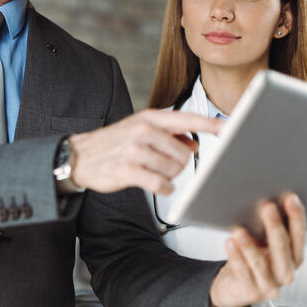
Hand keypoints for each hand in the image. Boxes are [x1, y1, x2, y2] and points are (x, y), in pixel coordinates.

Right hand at [68, 109, 222, 193]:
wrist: (78, 156)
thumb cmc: (112, 144)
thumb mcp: (140, 130)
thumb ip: (169, 134)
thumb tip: (194, 142)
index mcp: (149, 118)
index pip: (186, 119)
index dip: (210, 124)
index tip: (228, 128)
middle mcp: (143, 131)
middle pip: (184, 153)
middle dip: (178, 164)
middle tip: (159, 164)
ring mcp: (135, 150)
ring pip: (173, 170)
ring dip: (167, 177)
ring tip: (150, 172)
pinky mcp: (127, 169)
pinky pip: (160, 184)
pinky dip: (162, 188)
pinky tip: (154, 184)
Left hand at [209, 193, 305, 306]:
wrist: (233, 288)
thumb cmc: (251, 260)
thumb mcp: (263, 244)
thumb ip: (268, 229)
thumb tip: (264, 202)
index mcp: (294, 257)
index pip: (299, 235)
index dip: (296, 216)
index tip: (290, 198)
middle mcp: (286, 272)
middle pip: (282, 247)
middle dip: (275, 226)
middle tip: (267, 206)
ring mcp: (270, 285)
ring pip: (260, 262)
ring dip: (250, 245)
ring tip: (240, 229)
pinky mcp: (252, 293)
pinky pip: (243, 272)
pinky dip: (236, 257)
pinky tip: (230, 243)